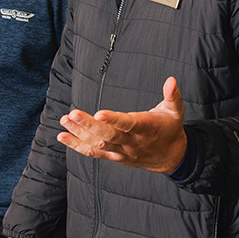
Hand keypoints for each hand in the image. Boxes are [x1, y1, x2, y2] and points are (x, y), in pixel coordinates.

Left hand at [57, 77, 188, 172]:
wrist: (170, 157)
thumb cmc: (170, 129)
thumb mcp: (176, 111)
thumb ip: (173, 96)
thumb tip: (171, 80)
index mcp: (146, 128)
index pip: (128, 124)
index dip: (114, 119)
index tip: (99, 112)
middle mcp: (132, 142)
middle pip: (108, 135)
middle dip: (89, 125)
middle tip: (73, 114)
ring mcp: (122, 150)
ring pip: (98, 144)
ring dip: (79, 133)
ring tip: (64, 121)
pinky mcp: (114, 156)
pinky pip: (94, 152)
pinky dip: (77, 146)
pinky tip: (63, 137)